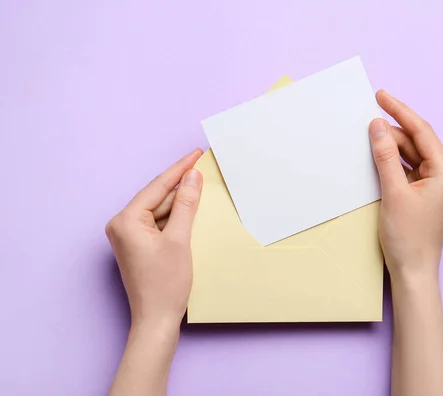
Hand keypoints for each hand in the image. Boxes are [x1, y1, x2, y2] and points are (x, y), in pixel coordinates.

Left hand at [105, 149, 203, 328]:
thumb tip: (192, 177)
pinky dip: (176, 218)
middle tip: (203, 167)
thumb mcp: (180, 239)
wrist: (156, 320)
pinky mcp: (138, 245)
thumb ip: (186, 204)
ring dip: (181, 202)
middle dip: (181, 185)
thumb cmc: (165, 284)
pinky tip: (193, 210)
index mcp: (125, 220)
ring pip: (160, 210)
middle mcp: (121, 224)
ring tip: (203, 187)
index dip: (180, 169)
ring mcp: (129, 236)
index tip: (196, 153)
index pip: (157, 187)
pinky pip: (159, 223)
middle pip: (158, 197)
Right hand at [369, 90, 442, 279]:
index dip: (400, 111)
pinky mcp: (420, 194)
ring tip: (367, 136)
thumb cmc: (408, 236)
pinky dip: (390, 162)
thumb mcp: (394, 192)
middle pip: (415, 142)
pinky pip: (405, 169)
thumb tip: (377, 126)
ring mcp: (432, 185)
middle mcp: (442, 174)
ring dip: (389, 146)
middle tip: (365, 119)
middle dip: (392, 130)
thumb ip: (385, 157)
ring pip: (409, 155)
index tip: (381, 96)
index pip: (422, 131)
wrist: (413, 271)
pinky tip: (375, 157)